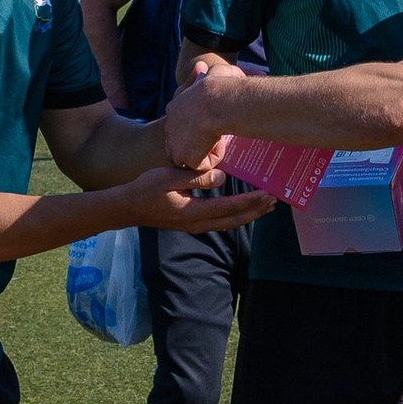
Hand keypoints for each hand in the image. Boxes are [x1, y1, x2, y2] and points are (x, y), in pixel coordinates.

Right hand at [125, 169, 274, 234]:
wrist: (127, 208)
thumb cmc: (146, 189)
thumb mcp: (170, 177)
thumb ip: (197, 177)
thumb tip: (223, 176)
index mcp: (194, 212)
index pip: (230, 208)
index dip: (251, 202)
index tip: (268, 194)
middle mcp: (198, 223)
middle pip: (235, 220)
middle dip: (256, 211)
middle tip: (274, 201)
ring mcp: (196, 226)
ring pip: (229, 223)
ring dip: (248, 215)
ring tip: (265, 206)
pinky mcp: (192, 224)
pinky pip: (221, 221)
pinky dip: (236, 215)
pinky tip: (242, 208)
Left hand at [164, 59, 238, 169]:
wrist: (213, 101)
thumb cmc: (217, 86)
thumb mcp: (212, 73)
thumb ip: (209, 72)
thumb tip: (206, 67)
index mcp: (174, 108)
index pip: (180, 123)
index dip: (196, 126)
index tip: (210, 124)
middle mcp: (170, 127)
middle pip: (182, 142)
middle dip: (198, 142)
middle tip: (216, 135)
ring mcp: (175, 144)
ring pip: (192, 155)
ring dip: (206, 150)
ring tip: (220, 139)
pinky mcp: (184, 158)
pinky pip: (202, 164)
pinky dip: (213, 158)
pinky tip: (220, 145)